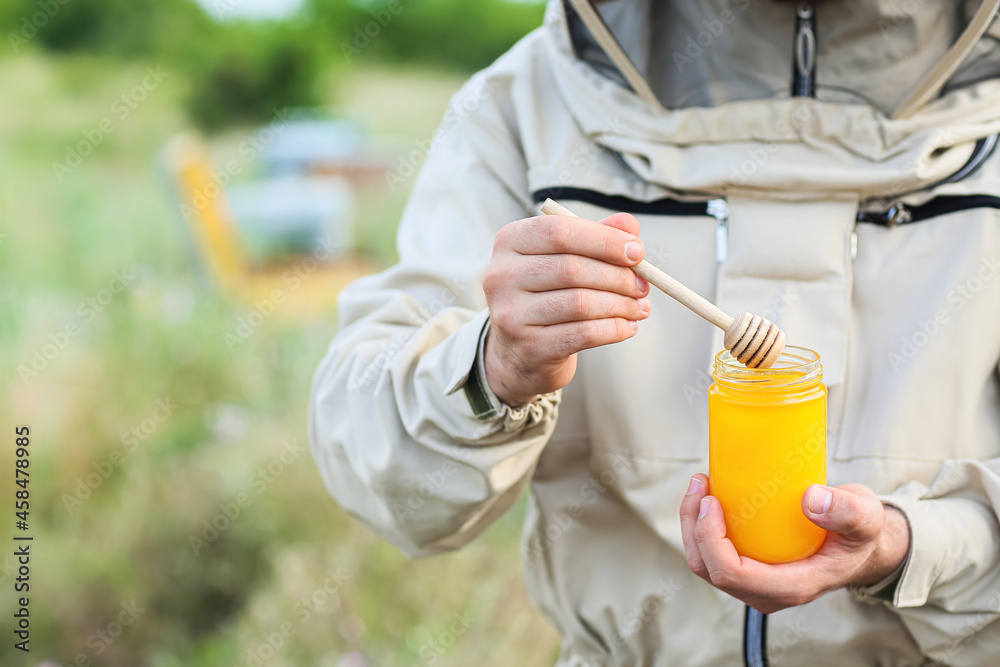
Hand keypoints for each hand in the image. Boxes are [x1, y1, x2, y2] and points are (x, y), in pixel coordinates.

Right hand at [482, 212, 650, 405]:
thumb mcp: (565, 258)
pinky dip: (614, 329)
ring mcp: (511, 314)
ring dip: (620, 305)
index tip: (638, 252)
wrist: (519, 353)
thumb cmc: (547, 295)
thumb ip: (596, 237)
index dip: (604, 240)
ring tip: (639, 308)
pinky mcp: (528, 347)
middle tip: (643, 285)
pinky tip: (627, 327)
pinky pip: (583, 334)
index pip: (560, 231)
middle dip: (618, 277)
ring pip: (580, 303)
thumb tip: (630, 226)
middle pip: (572, 268)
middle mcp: (501, 275)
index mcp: (510, 241)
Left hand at [679, 474, 910, 613]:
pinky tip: (710, 495)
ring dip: (693, 525)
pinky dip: (703, 526)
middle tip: (701, 483)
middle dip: (693, 526)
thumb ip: (847, 511)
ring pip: (705, 563)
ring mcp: (756, 583)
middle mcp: (768, 592)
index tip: (712, 501)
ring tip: (701, 484)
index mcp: (792, 586)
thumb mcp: (866, 518)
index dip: (710, 539)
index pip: (732, 574)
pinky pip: (713, 553)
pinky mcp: (750, 567)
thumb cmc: (862, 533)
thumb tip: (812, 500)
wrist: (865, 546)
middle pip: (709, 569)